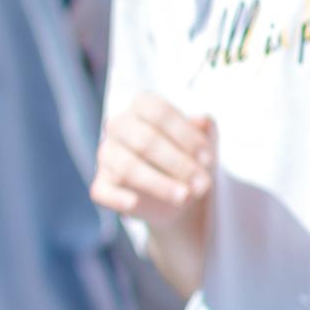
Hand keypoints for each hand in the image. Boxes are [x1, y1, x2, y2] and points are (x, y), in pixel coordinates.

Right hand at [90, 93, 216, 234]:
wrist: (179, 196)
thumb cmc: (188, 159)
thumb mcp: (203, 143)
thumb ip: (205, 130)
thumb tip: (203, 121)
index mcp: (142, 106)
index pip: (158, 112)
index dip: (185, 135)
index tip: (208, 159)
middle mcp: (118, 126)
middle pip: (144, 140)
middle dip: (178, 164)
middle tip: (202, 184)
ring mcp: (107, 155)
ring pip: (126, 167)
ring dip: (158, 184)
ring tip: (184, 197)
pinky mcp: (101, 185)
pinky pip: (103, 191)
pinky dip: (119, 197)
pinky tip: (135, 203)